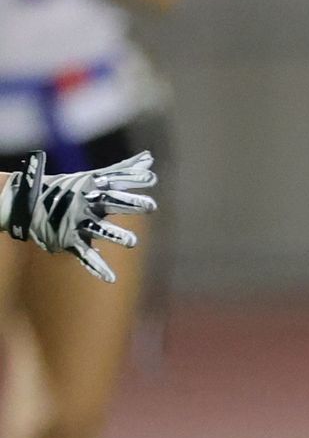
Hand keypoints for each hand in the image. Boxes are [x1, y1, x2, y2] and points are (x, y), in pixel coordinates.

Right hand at [0, 150, 155, 282]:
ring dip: (115, 235)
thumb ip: (124, 171)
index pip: (116, 181)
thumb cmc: (71, 190)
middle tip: (151, 207)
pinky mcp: (69, 241)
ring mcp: (77, 222)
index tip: (152, 180)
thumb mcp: (95, 179)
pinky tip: (112, 279)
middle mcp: (86, 203)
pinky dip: (97, 268)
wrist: (28, 203)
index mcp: (94, 188)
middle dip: (129, 204)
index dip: (133, 180)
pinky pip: (85, 256)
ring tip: (132, 242)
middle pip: (110, 202)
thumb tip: (150, 159)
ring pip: (99, 230)